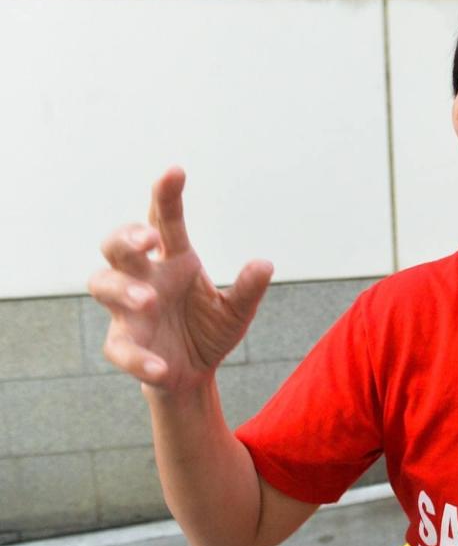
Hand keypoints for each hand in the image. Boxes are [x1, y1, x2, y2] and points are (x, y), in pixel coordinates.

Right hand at [88, 167, 272, 392]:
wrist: (192, 374)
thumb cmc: (208, 330)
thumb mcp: (236, 311)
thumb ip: (248, 290)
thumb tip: (265, 264)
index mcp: (175, 261)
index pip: (165, 221)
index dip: (166, 196)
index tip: (175, 171)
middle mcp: (145, 278)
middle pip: (118, 246)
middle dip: (126, 238)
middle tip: (149, 240)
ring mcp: (128, 311)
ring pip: (103, 284)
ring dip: (123, 290)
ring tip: (151, 301)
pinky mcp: (124, 344)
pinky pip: (120, 347)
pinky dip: (137, 357)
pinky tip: (160, 365)